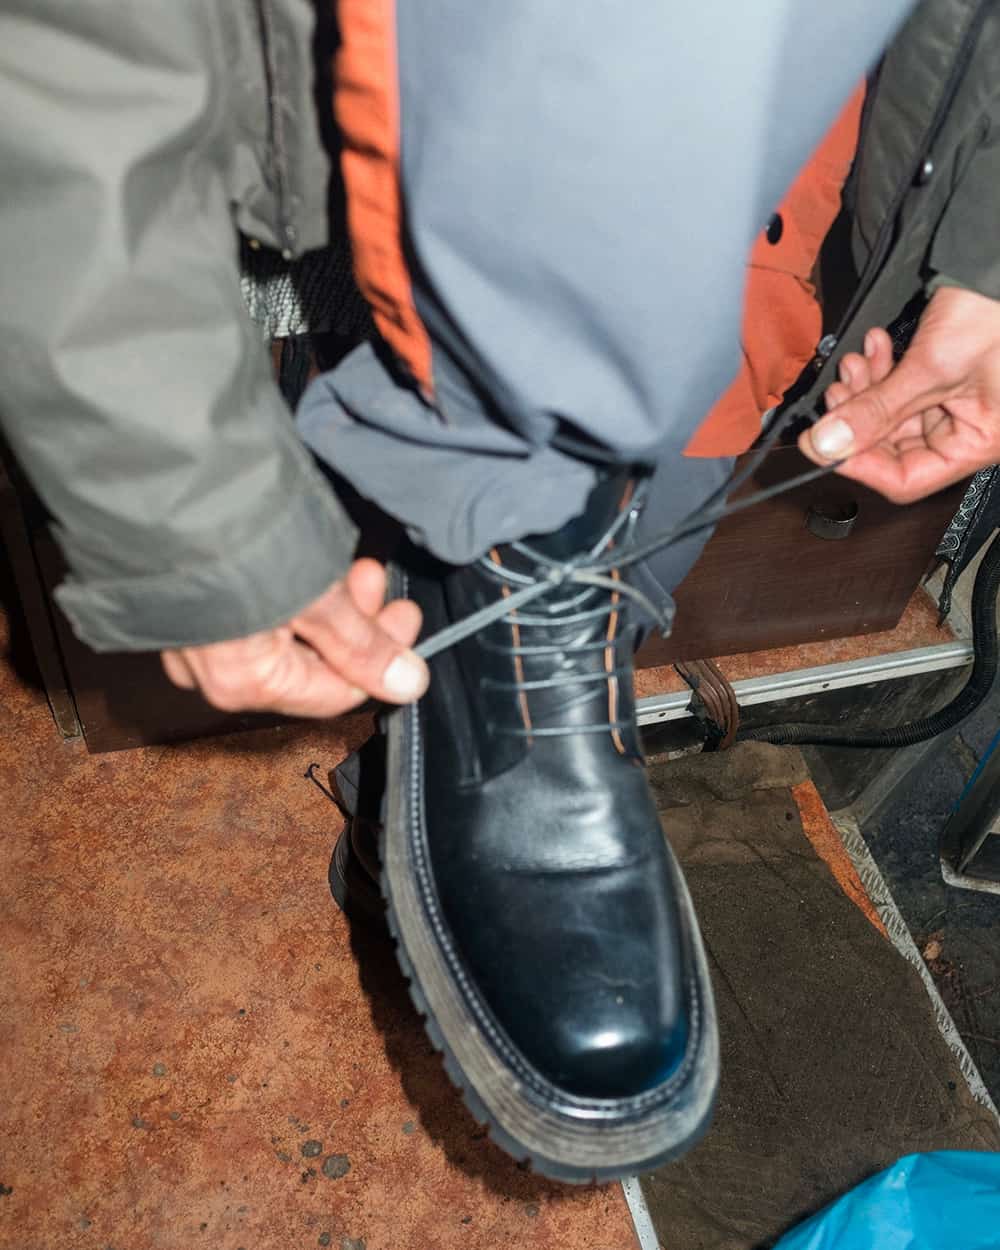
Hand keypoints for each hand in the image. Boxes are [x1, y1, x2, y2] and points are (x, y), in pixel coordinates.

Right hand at [161, 558, 427, 716]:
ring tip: (345, 561)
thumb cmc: (227, 535)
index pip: (336, 692)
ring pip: (281, 635)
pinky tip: (302, 559)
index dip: (381, 655)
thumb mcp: (312, 593)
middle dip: (352, 621)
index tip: (404, 615)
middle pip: (308, 663)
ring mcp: (192, 639)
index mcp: (243, 684)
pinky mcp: (183, 603)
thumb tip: (407, 683)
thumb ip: (360, 644)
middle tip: (375, 578)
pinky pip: (249, 614)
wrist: (152, 473)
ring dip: (323, 602)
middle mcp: (211, 673)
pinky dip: (285, 592)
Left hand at [799, 286, 999, 501]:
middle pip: (891, 446)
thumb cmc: (997, 312)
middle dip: (858, 417)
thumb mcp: (932, 368)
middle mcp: (967, 430)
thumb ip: (877, 410)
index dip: (858, 464)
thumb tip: (827, 444)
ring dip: (865, 388)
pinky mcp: (942, 378)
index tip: (822, 444)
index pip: (905, 479)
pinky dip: (881, 369)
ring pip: (889, 413)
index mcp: (978, 442)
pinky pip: (900, 386)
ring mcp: (955, 404)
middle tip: (836, 393)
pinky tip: (874, 345)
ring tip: (855, 363)